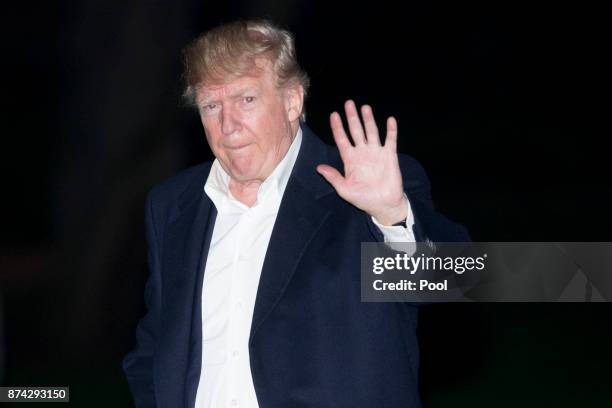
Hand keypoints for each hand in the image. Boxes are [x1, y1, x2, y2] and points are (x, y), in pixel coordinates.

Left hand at [316, 100, 407, 225]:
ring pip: (371, 132)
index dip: (337, 127)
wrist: (383, 205)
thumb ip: (333, 177)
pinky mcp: (390, 156)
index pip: (342, 139)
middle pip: (356, 131)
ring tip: (365, 107)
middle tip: (349, 103)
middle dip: (352, 117)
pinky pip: (390, 140)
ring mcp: (376, 152)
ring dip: (368, 120)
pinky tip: (390, 120)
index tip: (334, 115)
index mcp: (350, 159)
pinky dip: (391, 130)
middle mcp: (362, 152)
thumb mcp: (344, 189)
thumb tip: (318, 168)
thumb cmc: (363, 198)